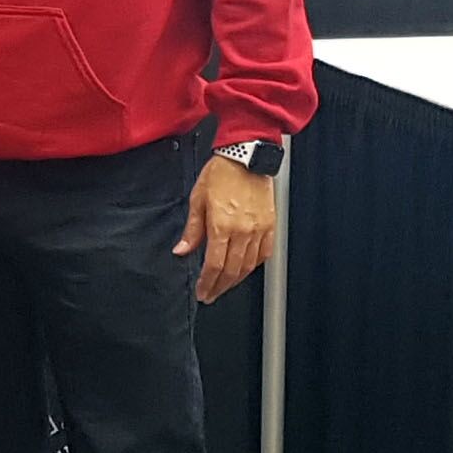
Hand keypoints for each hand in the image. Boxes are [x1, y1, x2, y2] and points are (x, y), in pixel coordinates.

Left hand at [174, 154, 274, 303]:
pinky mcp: (270, 225)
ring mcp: (259, 229)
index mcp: (222, 226)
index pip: (214, 265)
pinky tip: (245, 270)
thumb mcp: (197, 199)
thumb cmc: (221, 174)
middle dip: (220, 287)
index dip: (207, 283)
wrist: (246, 157)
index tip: (202, 292)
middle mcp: (243, 231)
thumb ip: (192, 230)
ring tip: (224, 286)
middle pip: (232, 271)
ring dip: (236, 280)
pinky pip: (264, 253)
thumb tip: (182, 250)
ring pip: (249, 266)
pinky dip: (254, 265)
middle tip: (211, 295)